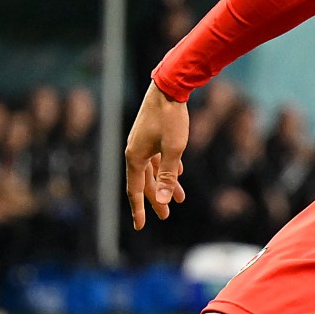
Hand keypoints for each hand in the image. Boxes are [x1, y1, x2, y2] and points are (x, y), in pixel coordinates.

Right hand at [123, 84, 189, 229]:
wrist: (169, 87)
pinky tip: (179, 174)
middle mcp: (135, 150)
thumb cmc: (171, 118)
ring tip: (179, 199)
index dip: (139, 209)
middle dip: (157, 199)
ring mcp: (142, 142)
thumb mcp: (174, 150)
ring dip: (166, 184)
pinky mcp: (151, 134)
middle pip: (145, 182)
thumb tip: (164, 201)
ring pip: (154, 170)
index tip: (141, 226)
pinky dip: (167, 168)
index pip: (135, 190)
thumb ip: (168, 176)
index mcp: (135, 156)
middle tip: (166, 216)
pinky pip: (157, 157)